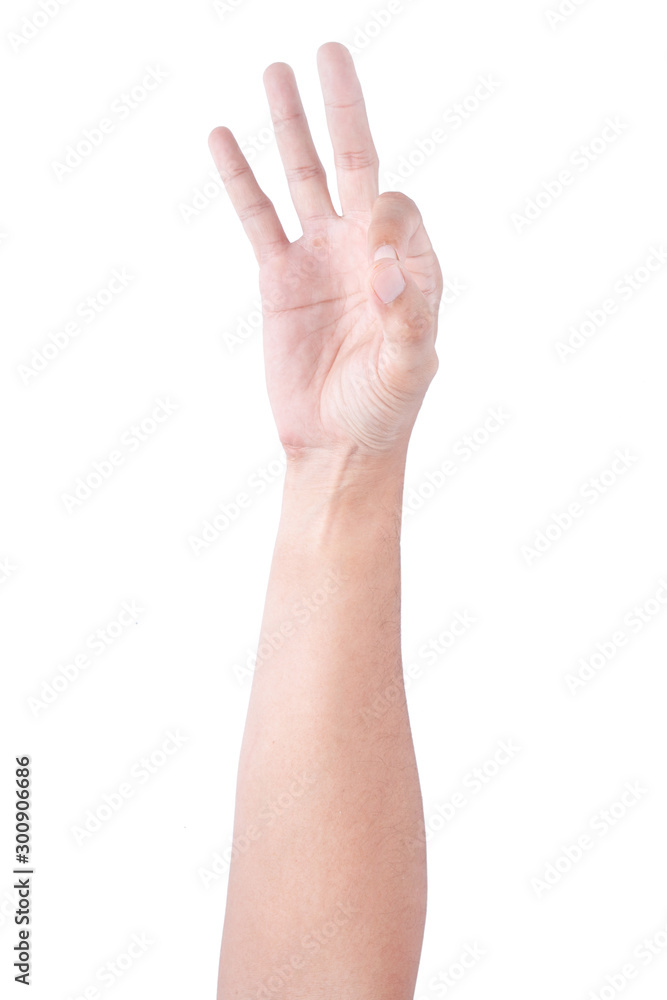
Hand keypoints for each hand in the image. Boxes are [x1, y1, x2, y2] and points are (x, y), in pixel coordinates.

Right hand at [209, 42, 442, 465]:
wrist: (336, 442)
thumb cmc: (384, 407)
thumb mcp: (410, 367)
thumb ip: (408, 316)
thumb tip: (384, 268)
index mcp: (407, 265)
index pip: (395, 209)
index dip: (384, 219)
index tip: (371, 266)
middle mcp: (363, 250)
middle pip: (352, 162)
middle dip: (342, 109)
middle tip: (330, 52)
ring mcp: (319, 258)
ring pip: (302, 178)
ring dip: (290, 127)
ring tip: (276, 72)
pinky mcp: (279, 277)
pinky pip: (257, 217)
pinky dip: (241, 179)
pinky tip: (226, 138)